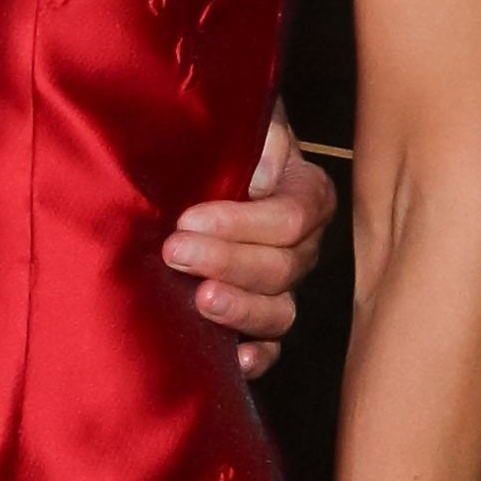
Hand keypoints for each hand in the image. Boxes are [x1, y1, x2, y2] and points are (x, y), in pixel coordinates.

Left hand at [164, 110, 336, 380]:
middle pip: (283, 266)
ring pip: (281, 311)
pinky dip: (259, 358)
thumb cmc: (220, 140)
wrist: (197, 163)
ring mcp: (283, 286)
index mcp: (305, 194)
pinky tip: (235, 360)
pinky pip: (272, 348)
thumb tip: (261, 177)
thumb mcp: (245, 121)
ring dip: (242, 309)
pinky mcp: (260, 319)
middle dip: (227, 260)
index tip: (189, 218)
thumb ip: (262, 135)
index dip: (242, 223)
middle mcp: (301, 246)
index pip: (293, 217)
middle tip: (175, 251)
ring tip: (200, 299)